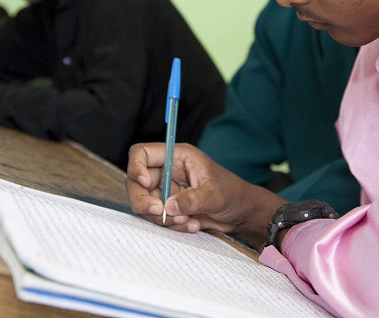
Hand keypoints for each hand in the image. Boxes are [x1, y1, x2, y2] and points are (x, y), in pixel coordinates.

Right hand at [125, 143, 286, 248]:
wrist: (242, 214)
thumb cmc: (233, 194)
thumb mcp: (216, 194)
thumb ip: (193, 199)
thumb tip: (169, 206)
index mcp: (177, 156)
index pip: (142, 154)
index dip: (136, 167)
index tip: (145, 184)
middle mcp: (167, 172)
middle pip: (136, 183)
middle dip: (144, 200)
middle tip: (160, 212)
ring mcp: (166, 191)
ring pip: (144, 203)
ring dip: (162, 217)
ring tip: (188, 220)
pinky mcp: (169, 208)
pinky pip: (157, 218)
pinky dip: (171, 225)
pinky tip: (193, 225)